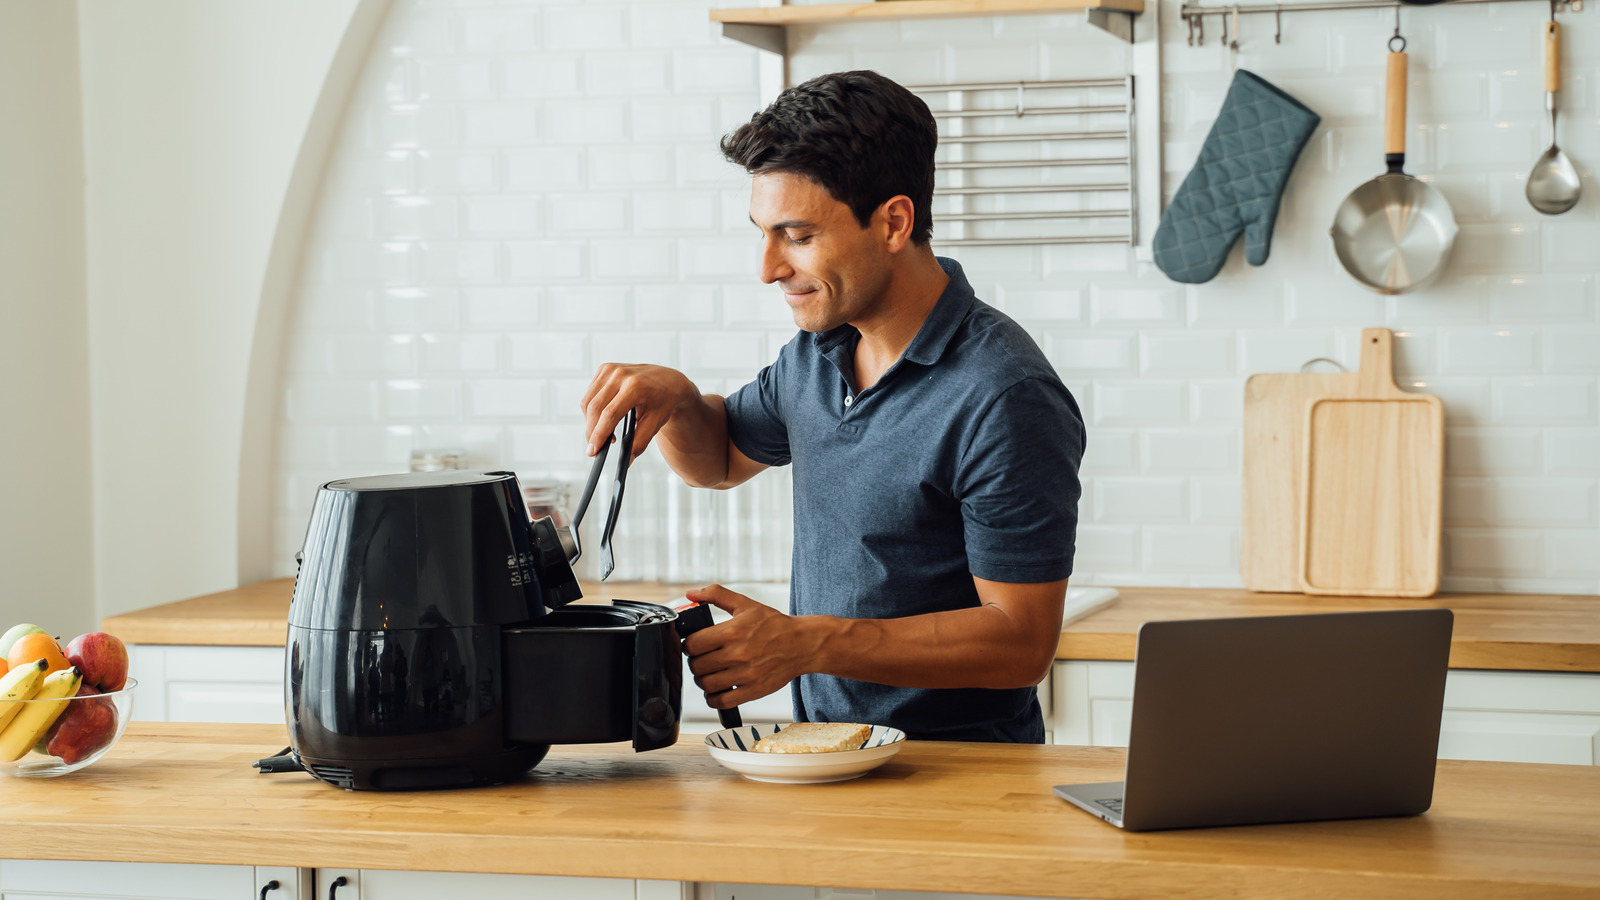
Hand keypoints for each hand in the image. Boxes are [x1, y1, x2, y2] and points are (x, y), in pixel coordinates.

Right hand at [580, 363, 698, 460]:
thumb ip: (640, 443)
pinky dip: (592, 410)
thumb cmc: (664, 401)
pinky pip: (590, 394)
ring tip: (604, 434)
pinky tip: (604, 418)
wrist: (669, 381)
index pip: (610, 414)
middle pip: (595, 408)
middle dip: (591, 431)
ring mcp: (611, 369)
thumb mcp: (656, 423)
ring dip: (590, 422)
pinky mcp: (605, 368)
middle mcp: (621, 374)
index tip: (592, 451)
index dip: (599, 434)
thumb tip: (626, 461)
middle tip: (594, 449)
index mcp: (635, 387)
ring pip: (588, 401)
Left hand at [681, 584, 814, 708]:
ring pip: (706, 684)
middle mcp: (738, 654)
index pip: (693, 645)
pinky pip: (722, 702)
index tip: (696, 645)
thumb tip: (690, 594)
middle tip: (703, 659)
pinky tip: (718, 690)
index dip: (690, 645)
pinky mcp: (754, 690)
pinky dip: (714, 698)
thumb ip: (716, 595)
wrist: (803, 644)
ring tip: (710, 673)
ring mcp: (746, 674)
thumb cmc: (774, 625)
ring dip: (703, 680)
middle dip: (696, 662)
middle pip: (697, 665)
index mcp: (732, 631)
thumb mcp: (746, 604)